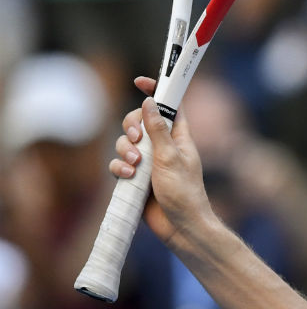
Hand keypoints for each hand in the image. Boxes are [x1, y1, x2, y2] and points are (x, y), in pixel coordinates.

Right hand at [112, 77, 212, 245]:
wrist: (180, 226)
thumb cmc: (184, 192)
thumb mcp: (170, 157)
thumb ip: (157, 130)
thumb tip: (149, 102)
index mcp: (178, 136)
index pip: (168, 106)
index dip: (156, 92)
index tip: (140, 82)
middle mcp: (163, 145)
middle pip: (138, 121)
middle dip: (131, 127)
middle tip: (137, 139)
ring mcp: (148, 161)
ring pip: (125, 143)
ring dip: (125, 150)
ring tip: (136, 165)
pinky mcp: (136, 177)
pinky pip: (120, 164)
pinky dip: (120, 167)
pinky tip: (128, 176)